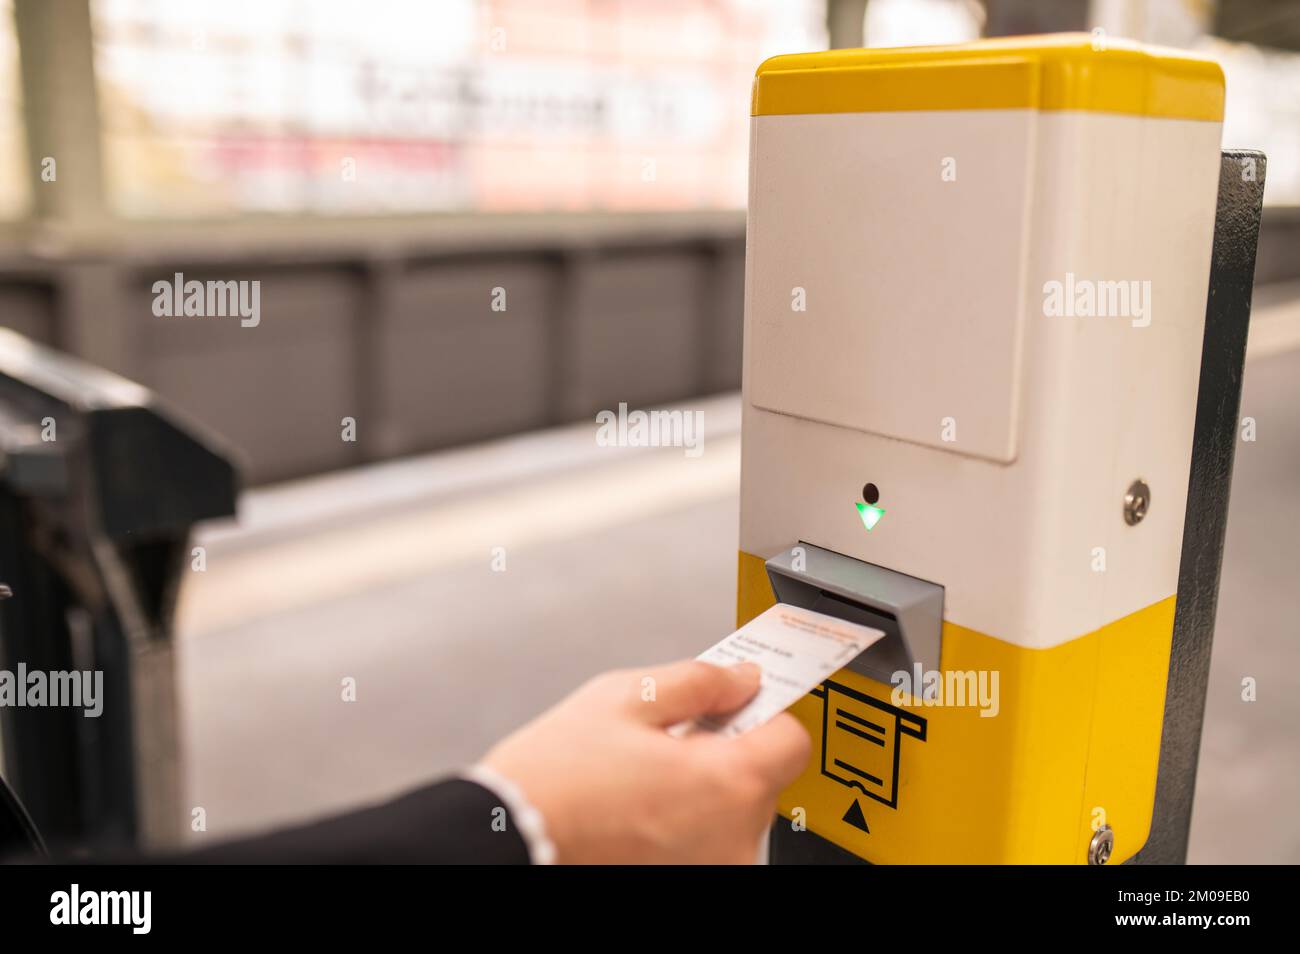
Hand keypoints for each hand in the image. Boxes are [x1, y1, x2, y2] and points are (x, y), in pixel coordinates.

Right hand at [480, 659, 809, 863]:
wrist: (510, 839)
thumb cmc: (557, 777)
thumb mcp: (627, 696)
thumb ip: (700, 681)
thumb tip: (742, 678)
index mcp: (729, 783)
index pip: (792, 739)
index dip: (764, 712)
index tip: (739, 703)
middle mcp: (734, 839)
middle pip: (762, 778)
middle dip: (726, 750)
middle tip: (671, 738)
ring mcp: (715, 870)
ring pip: (733, 813)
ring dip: (705, 789)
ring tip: (645, 777)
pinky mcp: (690, 886)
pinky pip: (708, 843)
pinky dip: (686, 823)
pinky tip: (642, 807)